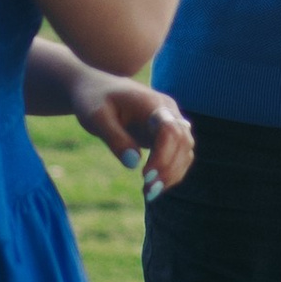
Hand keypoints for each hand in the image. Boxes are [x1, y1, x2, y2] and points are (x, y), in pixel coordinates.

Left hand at [71, 75, 194, 191]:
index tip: (144, 175)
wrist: (96, 88)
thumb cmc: (94, 100)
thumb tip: (133, 163)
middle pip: (184, 142)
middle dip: (169, 169)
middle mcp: (168, 111)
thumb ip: (114, 138)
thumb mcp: (96, 117)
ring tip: (149, 192)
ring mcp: (170, 122)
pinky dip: (171, 173)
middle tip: (147, 191)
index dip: (163, 156)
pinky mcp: (166, 134)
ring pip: (186, 151)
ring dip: (172, 174)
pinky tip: (153, 187)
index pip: (171, 130)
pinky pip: (179, 155)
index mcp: (152, 103)